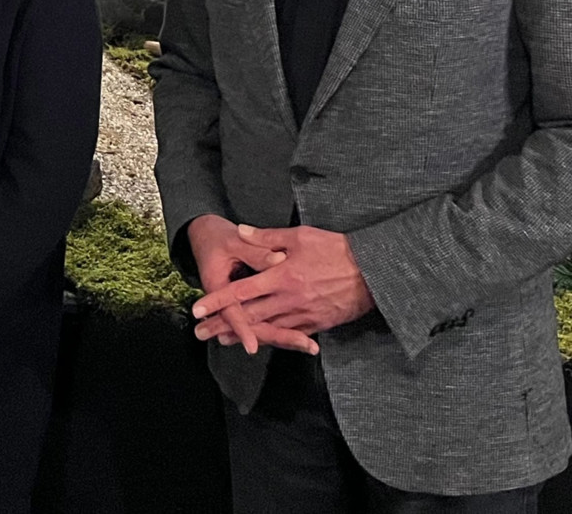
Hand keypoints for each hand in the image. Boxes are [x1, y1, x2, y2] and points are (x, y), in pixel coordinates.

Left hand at [191, 224, 374, 343]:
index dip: (218, 301)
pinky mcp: (318, 325)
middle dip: (223, 326)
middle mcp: (288, 299)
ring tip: (222, 341)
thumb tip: (240, 230)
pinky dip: (272, 338)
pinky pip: (290, 334)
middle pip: (249, 316)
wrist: (373, 272)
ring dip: (243, 336)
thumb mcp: (299, 236)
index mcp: (280, 276)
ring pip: (267, 329)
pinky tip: (260, 341)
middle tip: (201, 333)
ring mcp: (303, 315)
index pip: (241, 291)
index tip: (198, 308)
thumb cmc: (336, 249)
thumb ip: (266, 237)